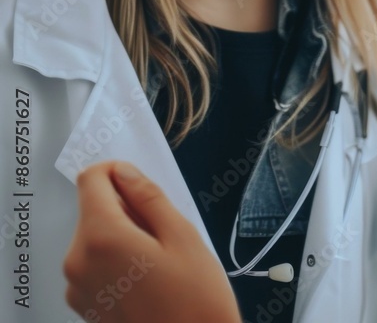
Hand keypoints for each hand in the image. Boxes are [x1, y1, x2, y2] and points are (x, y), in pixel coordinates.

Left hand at [63, 161, 241, 322]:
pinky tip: (147, 278)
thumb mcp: (182, 236)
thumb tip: (123, 172)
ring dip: (122, 233)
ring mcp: (77, 289)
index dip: (116, 172)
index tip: (143, 187)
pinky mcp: (84, 307)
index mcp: (100, 238)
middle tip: (163, 232)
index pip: (90, 179)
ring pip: (95, 236)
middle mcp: (77, 262)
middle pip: (93, 209)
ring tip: (159, 260)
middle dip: (125, 208)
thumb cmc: (195, 300)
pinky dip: (116, 258)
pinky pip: (94, 263)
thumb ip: (148, 197)